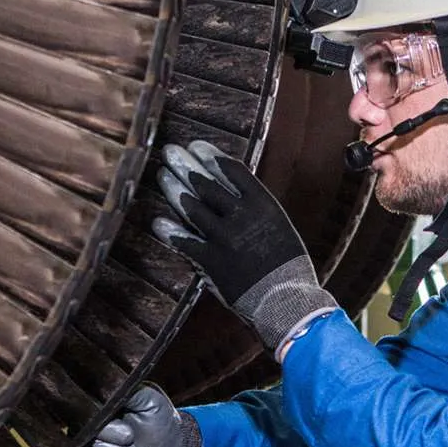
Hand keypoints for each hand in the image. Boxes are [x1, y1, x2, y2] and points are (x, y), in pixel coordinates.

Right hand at [72, 384, 201, 446]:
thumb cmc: (160, 421)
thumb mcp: (150, 400)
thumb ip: (129, 390)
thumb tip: (108, 382)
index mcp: (100, 402)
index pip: (87, 407)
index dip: (109, 423)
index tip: (129, 432)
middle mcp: (86, 420)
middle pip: (84, 430)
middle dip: (114, 439)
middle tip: (132, 439)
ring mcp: (83, 441)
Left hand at [150, 140, 336, 350]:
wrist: (288, 300)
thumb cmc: (290, 267)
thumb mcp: (280, 228)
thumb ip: (256, 211)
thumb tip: (233, 195)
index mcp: (263, 205)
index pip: (232, 171)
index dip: (211, 156)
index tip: (196, 146)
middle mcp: (242, 216)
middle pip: (207, 183)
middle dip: (185, 164)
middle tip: (170, 151)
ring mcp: (224, 238)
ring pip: (192, 207)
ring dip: (173, 188)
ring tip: (162, 174)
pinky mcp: (211, 261)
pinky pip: (184, 242)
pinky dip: (169, 231)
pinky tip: (157, 221)